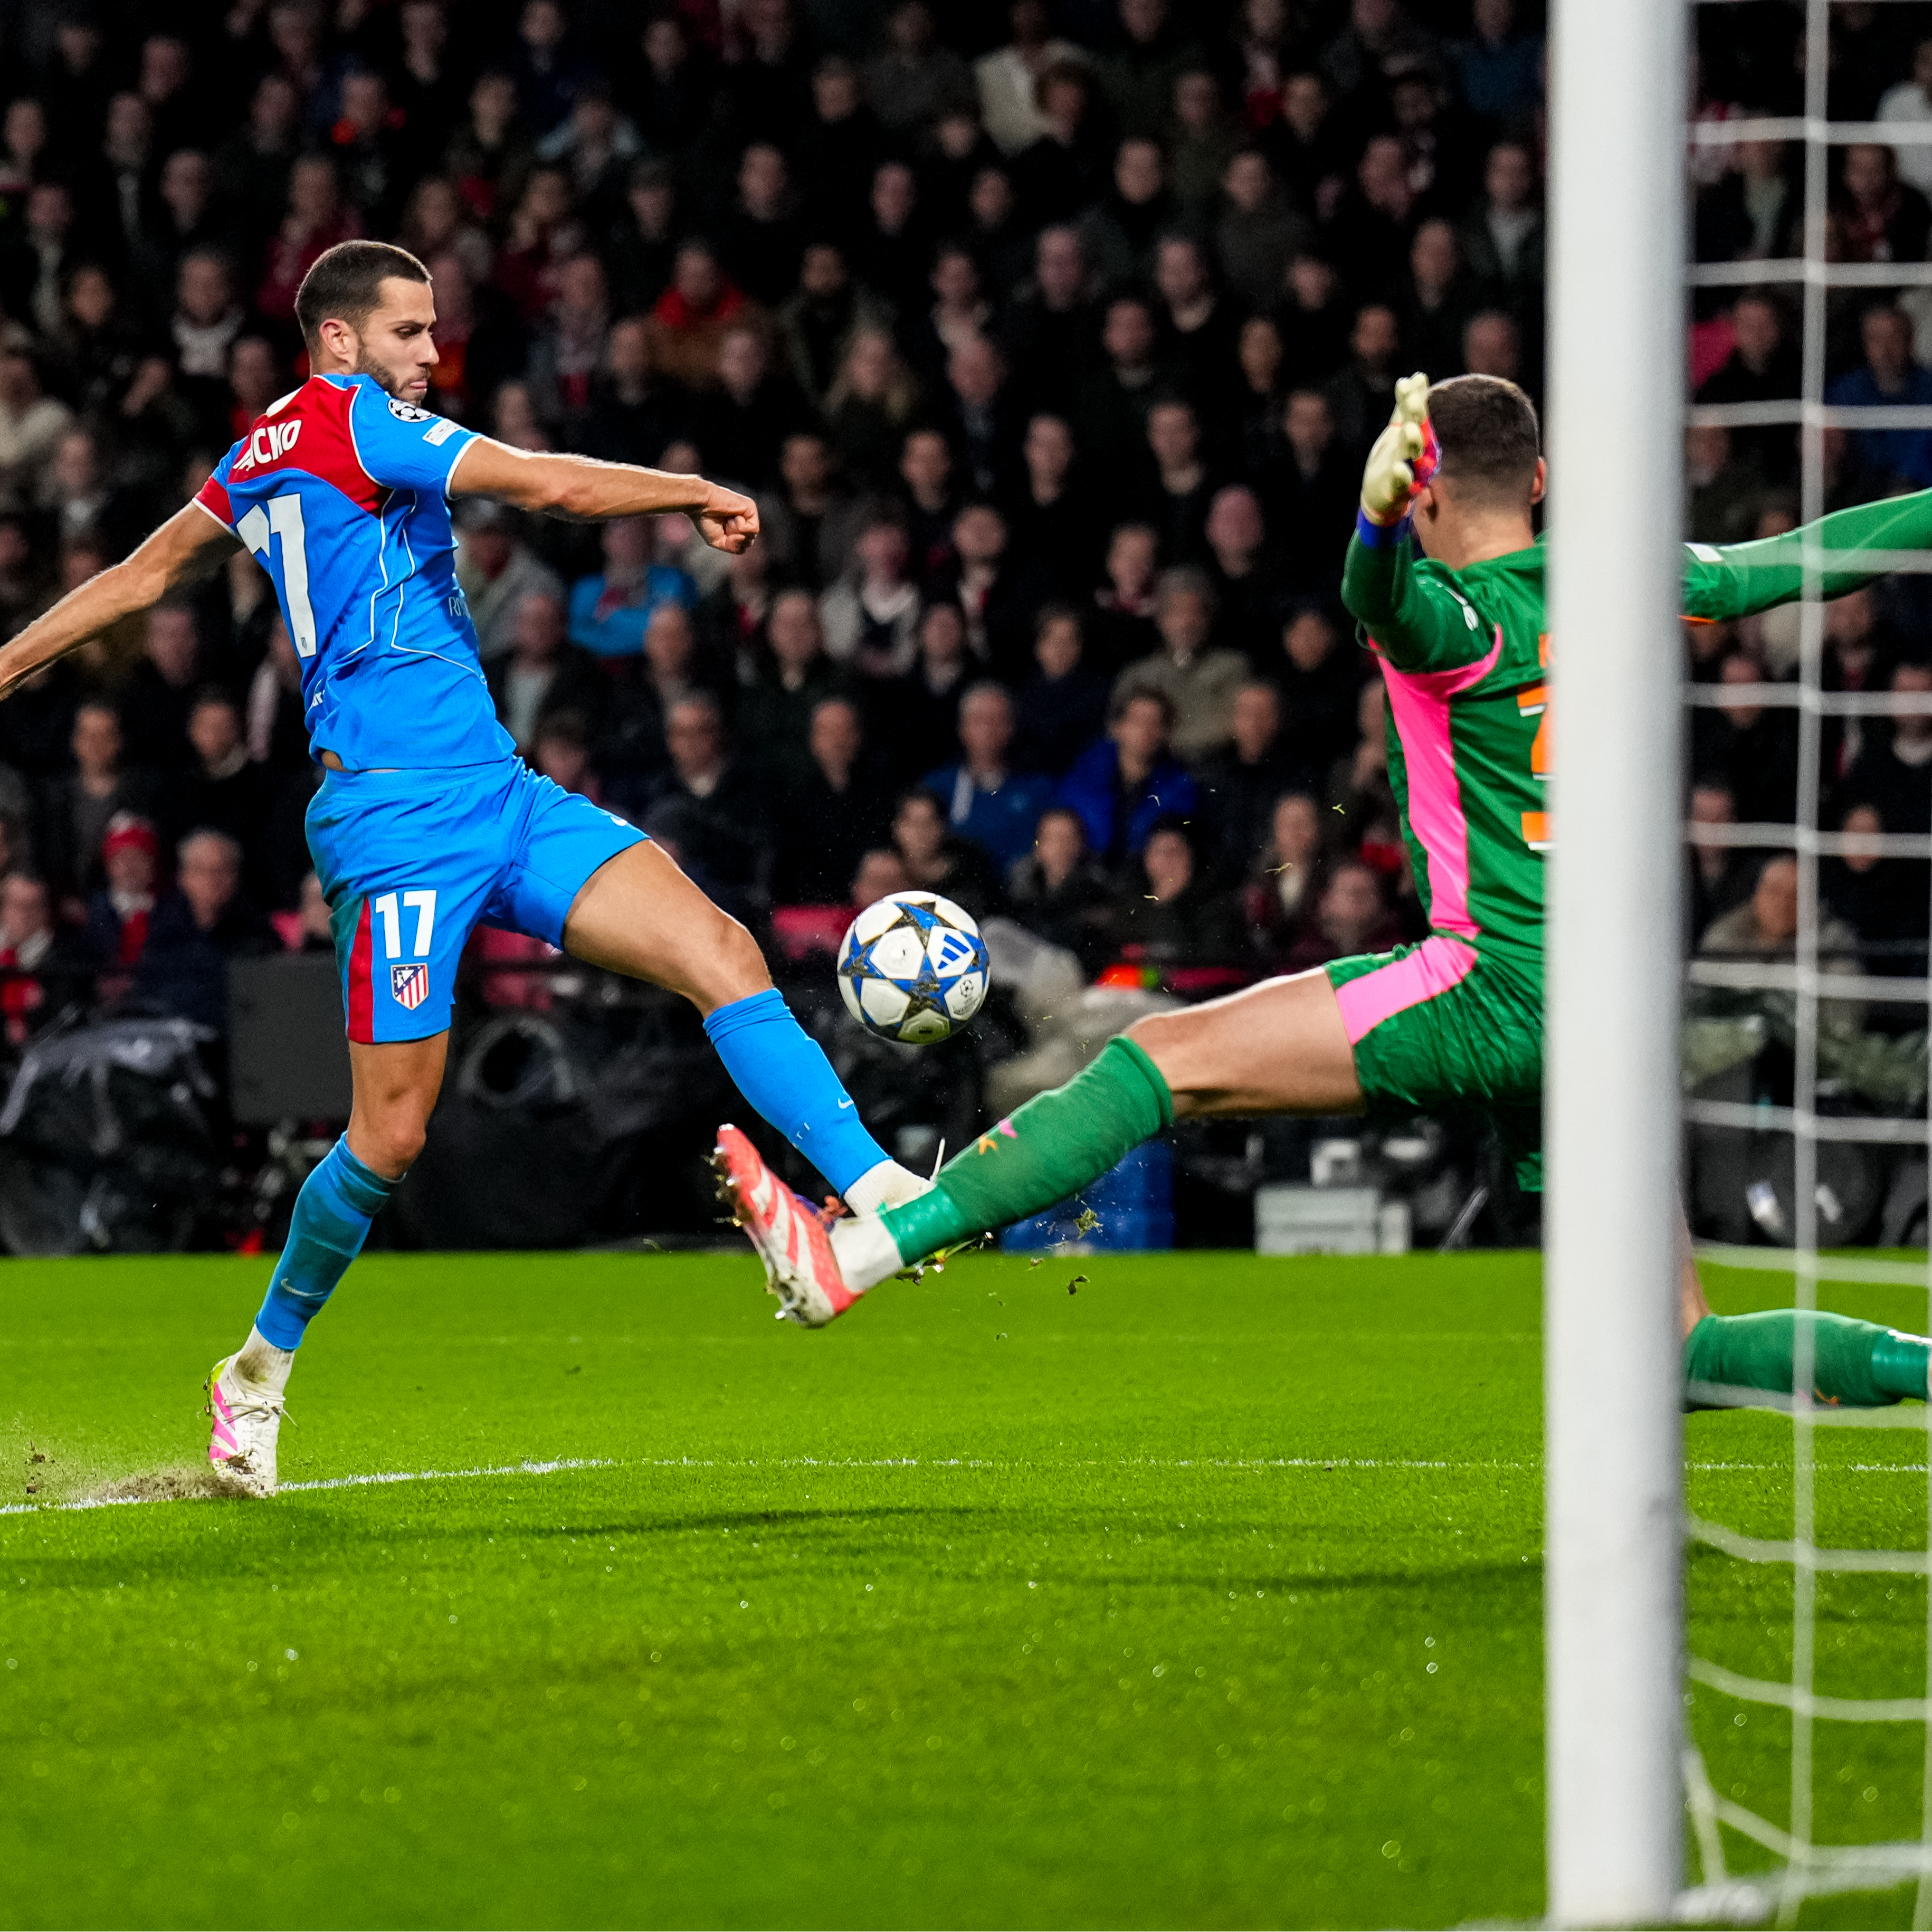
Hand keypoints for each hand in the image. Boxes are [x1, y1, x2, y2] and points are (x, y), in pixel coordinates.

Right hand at [695, 483, 758, 553]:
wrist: (701, 505)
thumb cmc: (706, 520)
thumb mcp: (720, 542)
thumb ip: (735, 547)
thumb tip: (745, 538)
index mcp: (738, 528)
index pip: (743, 546)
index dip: (731, 544)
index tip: (721, 532)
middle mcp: (745, 521)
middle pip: (748, 542)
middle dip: (734, 539)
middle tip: (724, 525)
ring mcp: (749, 515)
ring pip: (751, 536)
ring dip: (735, 531)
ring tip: (727, 520)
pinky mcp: (751, 508)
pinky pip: (753, 529)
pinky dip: (740, 526)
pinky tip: (733, 517)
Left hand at [1359, 371, 1436, 524]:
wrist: (1380, 498)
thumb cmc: (1391, 461)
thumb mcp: (1395, 432)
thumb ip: (1404, 408)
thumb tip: (1416, 377)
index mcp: (1416, 437)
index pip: (1417, 414)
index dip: (1416, 397)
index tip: (1415, 377)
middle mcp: (1416, 453)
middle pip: (1419, 431)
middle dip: (1417, 416)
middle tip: (1413, 400)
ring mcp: (1409, 472)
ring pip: (1413, 456)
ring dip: (1412, 442)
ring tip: (1408, 429)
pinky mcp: (1397, 491)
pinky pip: (1402, 484)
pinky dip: (1402, 477)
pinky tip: (1399, 469)